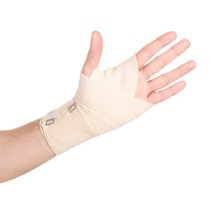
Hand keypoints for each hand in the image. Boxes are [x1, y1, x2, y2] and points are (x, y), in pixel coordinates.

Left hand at [81, 31, 195, 103]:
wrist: (88, 116)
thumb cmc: (87, 94)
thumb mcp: (90, 71)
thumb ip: (95, 53)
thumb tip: (95, 33)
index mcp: (127, 68)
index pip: (147, 53)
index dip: (159, 43)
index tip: (172, 34)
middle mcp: (136, 78)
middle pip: (159, 62)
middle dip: (173, 53)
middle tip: (187, 42)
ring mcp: (141, 91)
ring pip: (164, 78)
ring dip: (178, 71)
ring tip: (192, 62)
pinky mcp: (142, 104)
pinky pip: (161, 96)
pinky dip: (172, 90)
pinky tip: (183, 83)